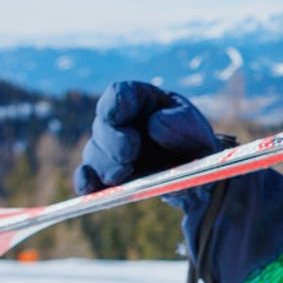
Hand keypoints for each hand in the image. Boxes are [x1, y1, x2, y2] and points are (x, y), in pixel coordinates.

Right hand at [73, 81, 218, 197]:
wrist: (197, 172)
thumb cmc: (193, 139)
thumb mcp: (196, 126)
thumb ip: (180, 122)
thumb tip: (153, 125)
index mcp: (140, 100)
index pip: (119, 94)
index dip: (115, 104)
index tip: (118, 117)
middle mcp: (118, 123)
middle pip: (103, 126)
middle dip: (113, 141)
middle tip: (130, 153)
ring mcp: (108, 150)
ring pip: (94, 153)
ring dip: (106, 165)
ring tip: (124, 174)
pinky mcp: (105, 176)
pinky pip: (86, 178)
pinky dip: (86, 182)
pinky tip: (90, 188)